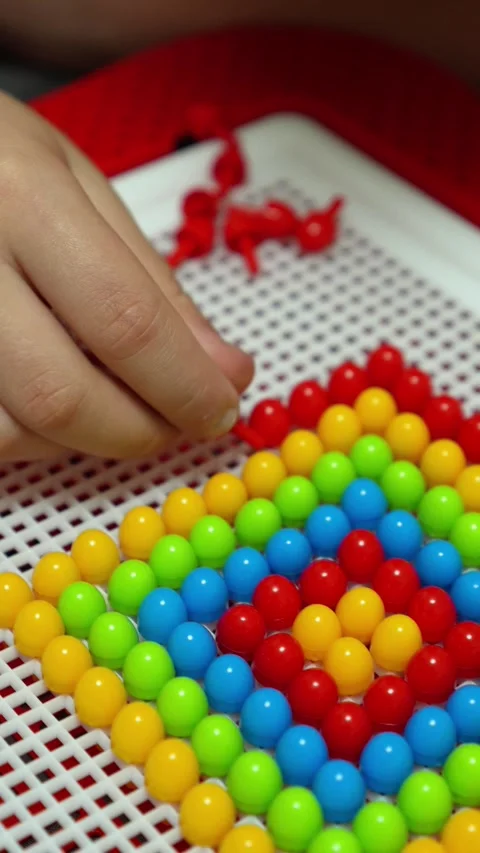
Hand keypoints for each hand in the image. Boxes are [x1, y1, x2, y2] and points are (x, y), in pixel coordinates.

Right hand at [0, 92, 252, 460]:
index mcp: (21, 198)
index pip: (125, 321)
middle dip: (139, 430)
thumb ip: (154, 282)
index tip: (221, 408)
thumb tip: (223, 370)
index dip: (185, 385)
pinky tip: (53, 404)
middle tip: (178, 424)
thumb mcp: (80, 187)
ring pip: (13, 429)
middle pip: (63, 393)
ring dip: (83, 441)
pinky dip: (31, 438)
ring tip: (116, 405)